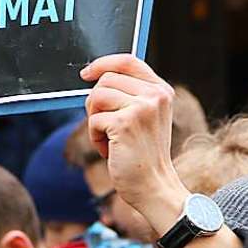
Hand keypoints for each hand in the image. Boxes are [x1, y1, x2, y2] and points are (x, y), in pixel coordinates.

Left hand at [81, 54, 186, 228]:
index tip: (86, 74)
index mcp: (161, 91)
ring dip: (94, 120)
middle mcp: (155, 96)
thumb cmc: (143, 153)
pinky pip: (93, 120)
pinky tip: (110, 149)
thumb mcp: (144, 117)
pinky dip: (95, 136)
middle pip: (105, 80)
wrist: (154, 186)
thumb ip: (130, 94)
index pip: (127, 61)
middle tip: (107, 127)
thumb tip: (95, 76)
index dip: (103, 63)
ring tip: (110, 138)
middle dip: (96, 103)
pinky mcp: (125, 123)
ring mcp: (141, 108)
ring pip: (96, 97)